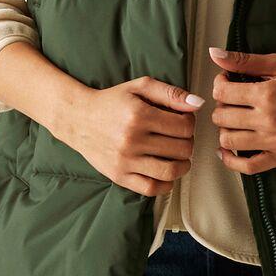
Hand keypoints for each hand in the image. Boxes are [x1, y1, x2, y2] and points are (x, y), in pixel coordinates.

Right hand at [54, 75, 205, 196]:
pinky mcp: (119, 176)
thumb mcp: (139, 87)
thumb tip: (198, 105)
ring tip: (180, 158)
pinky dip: (166, 185)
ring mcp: (125, 161)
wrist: (78, 118)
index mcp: (139, 115)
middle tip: (181, 139)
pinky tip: (167, 174)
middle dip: (188, 143)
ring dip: (183, 165)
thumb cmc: (111, 101)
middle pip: (181, 149)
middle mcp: (132, 140)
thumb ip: (170, 93)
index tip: (184, 123)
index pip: (184, 126)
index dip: (190, 124)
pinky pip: (151, 188)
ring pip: (170, 171)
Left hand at [206, 47, 275, 173]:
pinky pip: (248, 166)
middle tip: (231, 101)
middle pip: (222, 117)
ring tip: (233, 121)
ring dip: (224, 130)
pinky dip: (231, 161)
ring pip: (229, 141)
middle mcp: (268, 119)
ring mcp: (274, 141)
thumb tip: (215, 54)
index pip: (222, 92)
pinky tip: (227, 151)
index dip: (219, 85)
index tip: (226, 83)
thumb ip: (246, 60)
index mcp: (267, 94)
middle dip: (221, 106)